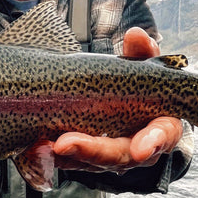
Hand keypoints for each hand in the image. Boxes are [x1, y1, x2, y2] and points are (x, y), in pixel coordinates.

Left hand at [51, 27, 183, 171]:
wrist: (130, 106)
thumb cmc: (142, 89)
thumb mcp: (145, 67)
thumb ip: (143, 52)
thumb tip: (136, 36)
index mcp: (161, 128)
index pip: (161, 136)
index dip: (152, 142)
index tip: (140, 149)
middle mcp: (138, 149)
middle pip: (118, 156)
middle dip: (92, 151)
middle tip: (65, 143)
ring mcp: (111, 158)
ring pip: (90, 162)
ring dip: (66, 156)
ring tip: (43, 146)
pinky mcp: (87, 160)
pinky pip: (69, 162)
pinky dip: (50, 157)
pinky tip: (35, 148)